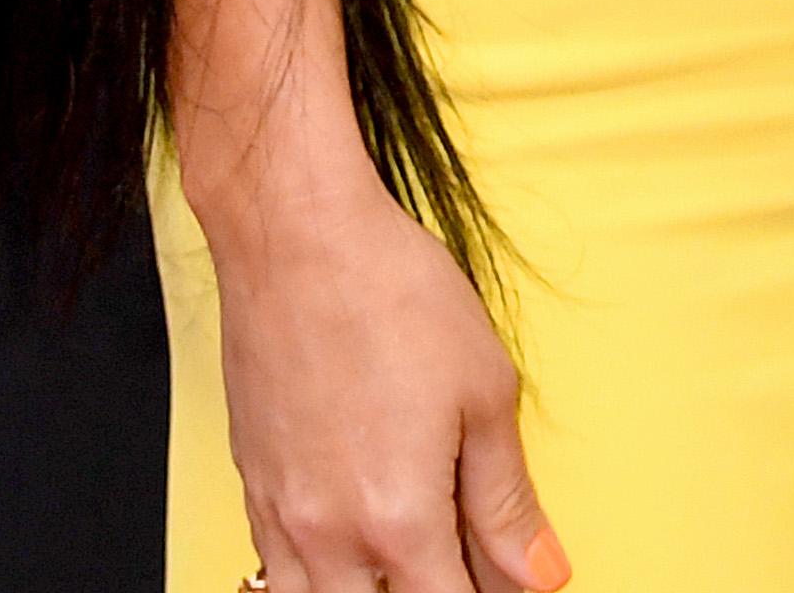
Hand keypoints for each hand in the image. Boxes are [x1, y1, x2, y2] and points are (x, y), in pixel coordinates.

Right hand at [213, 172, 568, 592]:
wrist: (296, 236)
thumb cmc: (392, 296)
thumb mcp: (486, 395)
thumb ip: (507, 502)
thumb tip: (542, 574)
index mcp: (399, 523)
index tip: (510, 587)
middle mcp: (329, 537)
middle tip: (464, 566)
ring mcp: (280, 517)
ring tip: (411, 559)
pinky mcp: (252, 488)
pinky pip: (279, 572)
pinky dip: (318, 578)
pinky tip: (354, 547)